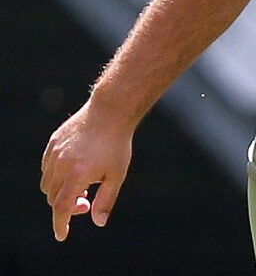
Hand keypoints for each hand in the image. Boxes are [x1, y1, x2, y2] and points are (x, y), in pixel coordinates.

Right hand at [41, 102, 133, 241]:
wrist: (110, 112)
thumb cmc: (116, 145)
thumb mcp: (117, 175)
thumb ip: (106, 200)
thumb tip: (98, 222)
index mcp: (77, 175)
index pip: (61, 208)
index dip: (60, 224)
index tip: (62, 235)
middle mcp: (61, 165)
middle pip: (53, 198)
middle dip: (67, 205)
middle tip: (86, 202)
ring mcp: (54, 153)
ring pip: (47, 183)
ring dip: (59, 191)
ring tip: (82, 184)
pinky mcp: (52, 143)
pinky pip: (46, 167)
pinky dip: (55, 175)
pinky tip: (73, 170)